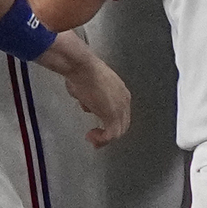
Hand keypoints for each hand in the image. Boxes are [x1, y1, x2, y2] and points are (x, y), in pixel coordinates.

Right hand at [38, 31, 132, 146]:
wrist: (82, 68)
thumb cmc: (81, 72)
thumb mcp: (87, 87)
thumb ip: (90, 98)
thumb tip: (87, 103)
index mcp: (121, 91)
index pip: (121, 113)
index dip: (110, 122)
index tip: (97, 127)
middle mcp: (124, 100)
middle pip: (123, 124)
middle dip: (109, 133)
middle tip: (94, 136)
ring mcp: (119, 108)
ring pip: (119, 132)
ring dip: (104, 138)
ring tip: (92, 138)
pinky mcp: (112, 115)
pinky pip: (111, 135)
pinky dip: (102, 140)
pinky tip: (91, 136)